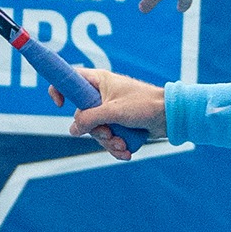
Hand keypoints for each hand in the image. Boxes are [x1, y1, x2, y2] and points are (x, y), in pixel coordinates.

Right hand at [50, 68, 165, 161]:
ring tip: (123, 144)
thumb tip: (73, 130)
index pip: (69, 80)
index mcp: (98, 81)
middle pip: (82, 116)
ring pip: (96, 131)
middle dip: (96, 131)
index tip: (60, 105)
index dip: (60, 89)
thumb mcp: (113, 111)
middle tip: (108, 132)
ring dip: (108, 142)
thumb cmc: (144, 104)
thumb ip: (89, 119)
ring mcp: (110, 111)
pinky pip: (109, 139)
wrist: (171, 116)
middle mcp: (101, 96)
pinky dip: (117, 147)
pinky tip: (127, 152)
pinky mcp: (120, 125)